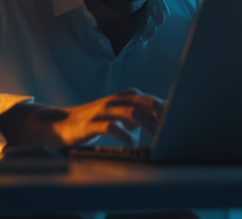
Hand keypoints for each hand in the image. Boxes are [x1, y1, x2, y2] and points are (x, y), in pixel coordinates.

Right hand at [0, 88, 164, 147]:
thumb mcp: (118, 115)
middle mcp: (115, 100)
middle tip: (172, 131)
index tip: (180, 122)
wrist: (61, 123)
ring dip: (147, 126)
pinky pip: (111, 127)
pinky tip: (132, 143)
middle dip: (161, 116)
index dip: (166, 110)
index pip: (151, 100)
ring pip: (131, 113)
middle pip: (144, 103)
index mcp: (124, 97)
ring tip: (156, 139)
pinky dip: (125, 135)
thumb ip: (138, 116)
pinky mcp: (91, 123)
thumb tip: (160, 122)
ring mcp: (102, 110)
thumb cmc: (95, 120)